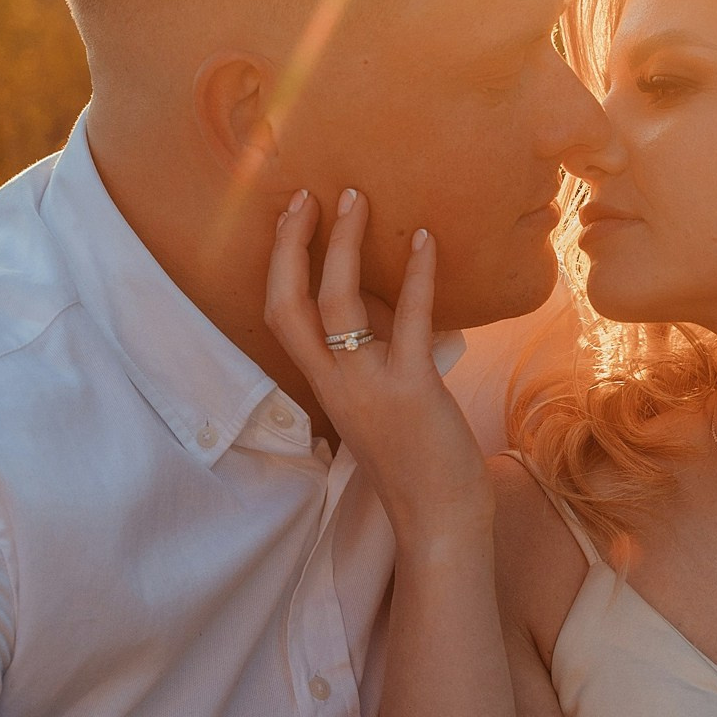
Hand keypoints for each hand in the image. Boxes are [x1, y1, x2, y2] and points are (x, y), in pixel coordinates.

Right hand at [265, 188, 489, 545]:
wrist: (438, 521)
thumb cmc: (416, 466)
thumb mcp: (376, 409)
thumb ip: (369, 365)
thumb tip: (385, 314)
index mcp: (323, 387)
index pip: (279, 319)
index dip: (278, 264)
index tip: (290, 218)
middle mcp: (334, 384)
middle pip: (288, 305)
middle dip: (291, 245)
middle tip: (309, 195)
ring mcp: (368, 386)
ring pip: (337, 304)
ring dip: (345, 244)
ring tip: (358, 200)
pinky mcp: (411, 389)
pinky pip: (409, 319)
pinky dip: (418, 274)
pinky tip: (427, 240)